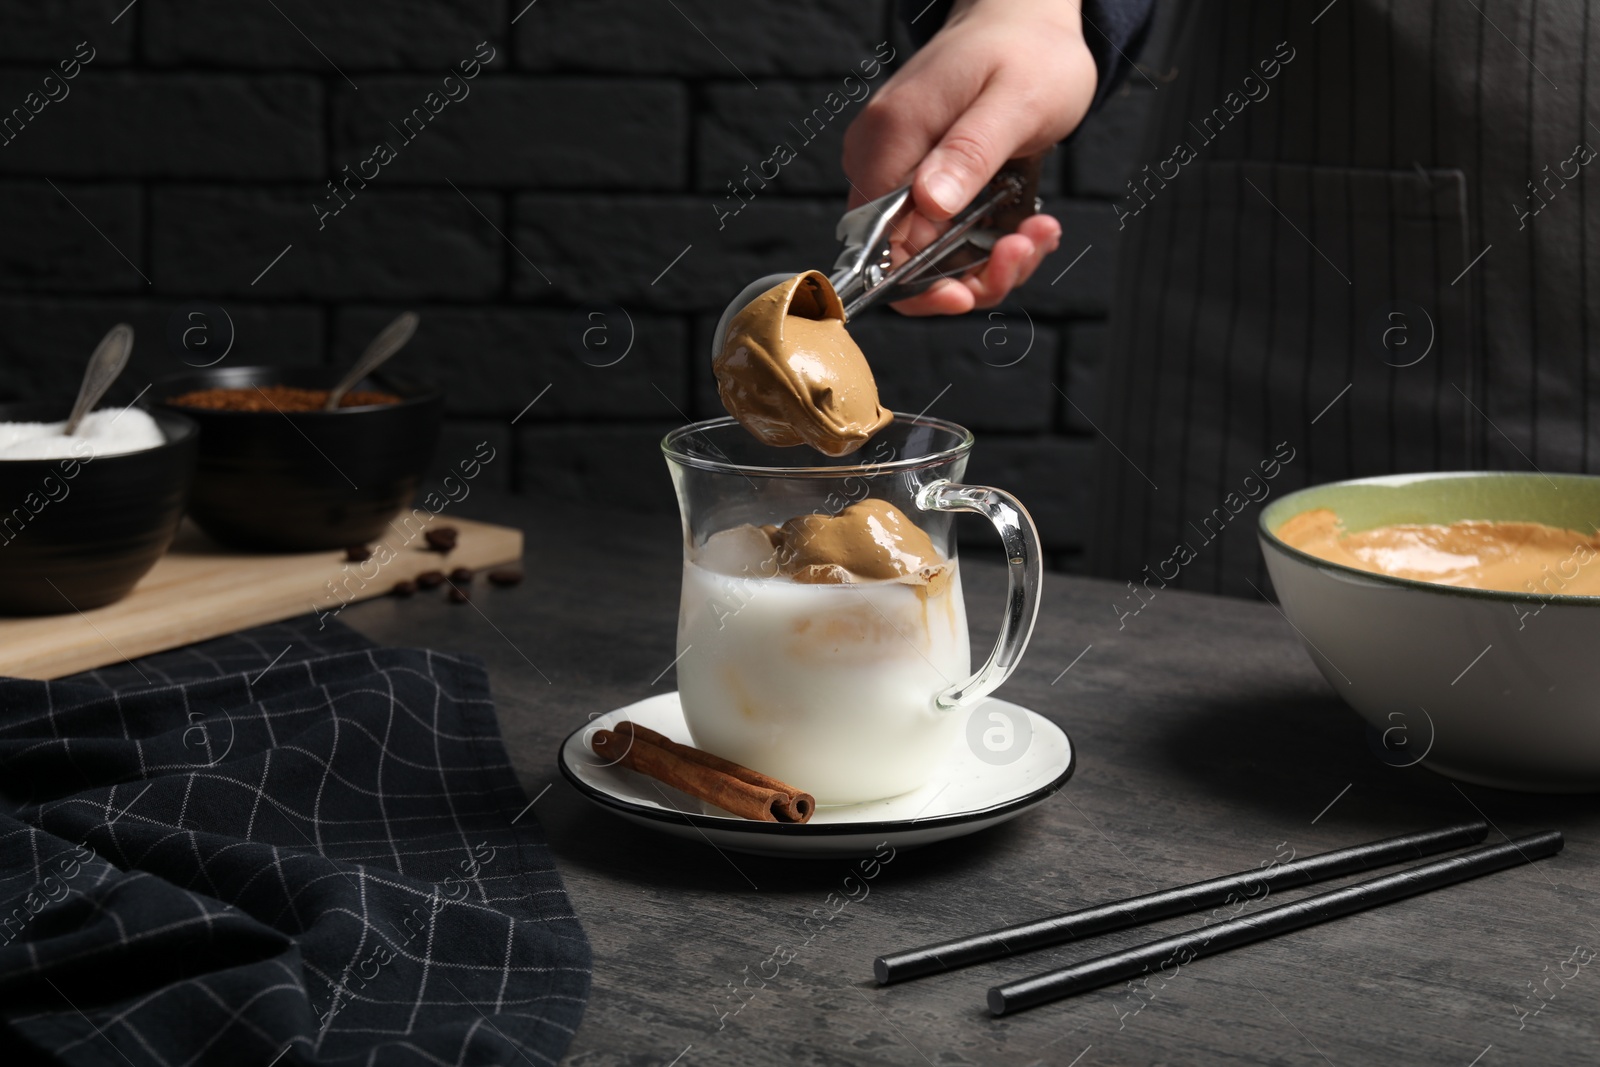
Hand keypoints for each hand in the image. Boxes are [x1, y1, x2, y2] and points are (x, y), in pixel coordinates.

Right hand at [841, 0, 1097, 313]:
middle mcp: (880, 158)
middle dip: (969, 275)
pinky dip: (989, 245)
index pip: (877, 245)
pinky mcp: (919, 178)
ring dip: (989, 262)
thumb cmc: (1027, 51)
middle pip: (901, 260)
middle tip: (1026, 248)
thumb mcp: (1014, 102)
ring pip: (926, 255)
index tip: (975, 288)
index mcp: (891, 139)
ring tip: (1039, 232)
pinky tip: (1030, 224)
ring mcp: (897, 169)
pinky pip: (943, 235)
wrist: (1026, 17)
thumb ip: (968, 152)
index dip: (921, 285)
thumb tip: (927, 204)